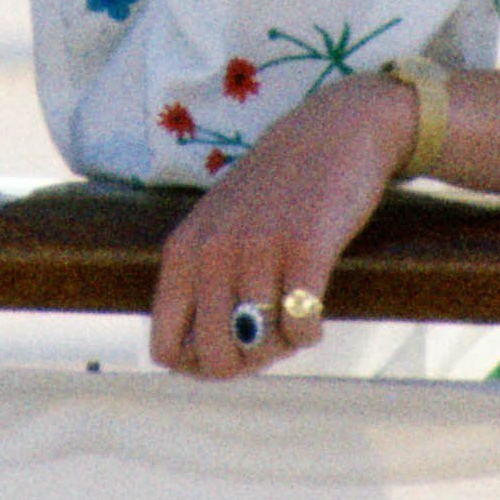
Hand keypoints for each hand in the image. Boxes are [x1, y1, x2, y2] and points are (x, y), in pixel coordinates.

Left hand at [152, 73, 414, 377]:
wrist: (333, 132)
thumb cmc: (274, 190)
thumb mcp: (217, 228)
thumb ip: (199, 282)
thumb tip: (196, 361)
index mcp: (183, 251)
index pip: (166, 346)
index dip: (198, 367)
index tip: (230, 353)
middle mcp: (213, 252)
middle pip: (216, 357)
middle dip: (247, 363)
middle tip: (271, 340)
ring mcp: (258, 248)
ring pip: (262, 346)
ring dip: (284, 344)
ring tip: (295, 317)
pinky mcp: (305, 248)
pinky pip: (300, 326)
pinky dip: (309, 333)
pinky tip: (315, 313)